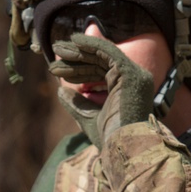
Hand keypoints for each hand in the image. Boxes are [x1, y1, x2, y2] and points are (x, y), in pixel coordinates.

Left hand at [48, 33, 153, 148]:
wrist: (123, 150)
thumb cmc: (110, 140)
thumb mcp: (88, 118)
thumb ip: (77, 104)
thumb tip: (61, 91)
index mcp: (127, 90)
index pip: (101, 72)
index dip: (78, 69)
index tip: (56, 70)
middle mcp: (134, 80)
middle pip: (100, 62)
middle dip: (76, 58)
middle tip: (55, 54)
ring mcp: (135, 76)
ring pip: (102, 55)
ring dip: (78, 51)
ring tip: (57, 49)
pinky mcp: (131, 74)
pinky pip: (108, 52)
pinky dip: (91, 45)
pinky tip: (73, 41)